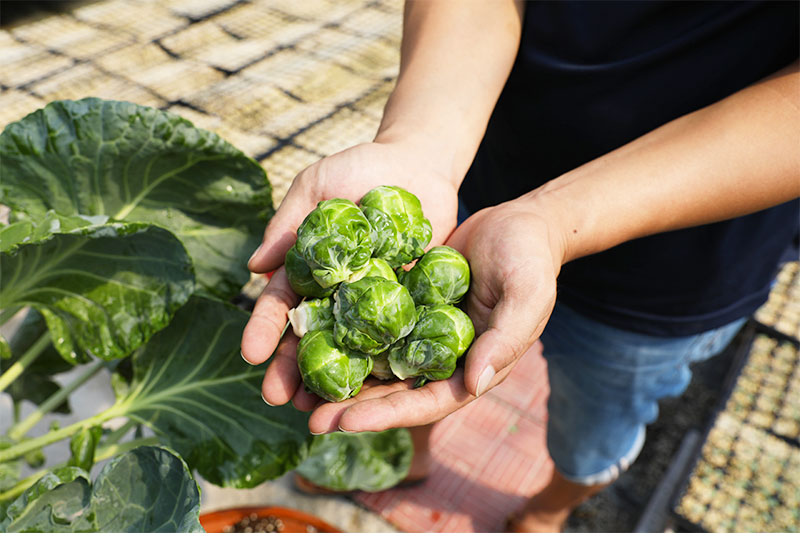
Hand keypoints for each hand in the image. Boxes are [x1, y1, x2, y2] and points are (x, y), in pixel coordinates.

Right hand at [240, 140, 458, 402]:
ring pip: (350, 348)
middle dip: (292, 369)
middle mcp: (337, 293)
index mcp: (308, 269)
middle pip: (311, 337)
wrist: (418, 163)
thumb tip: (255, 267)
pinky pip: (397, 336)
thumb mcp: (317, 186)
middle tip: (279, 399)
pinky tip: (378, 390)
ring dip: (335, 380)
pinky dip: (386, 363)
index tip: (250, 354)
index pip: (281, 305)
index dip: (264, 329)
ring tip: (321, 410)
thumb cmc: (359, 167)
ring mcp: (373, 302)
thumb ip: (288, 223)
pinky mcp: (410, 303)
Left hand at [302, 199, 566, 433]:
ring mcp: (423, 333)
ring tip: (298, 392)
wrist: (521, 222)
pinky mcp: (408, 305)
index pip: (427, 402)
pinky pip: (372, 325)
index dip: (387, 415)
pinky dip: (346, 334)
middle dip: (353, 408)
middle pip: (394, 392)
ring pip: (377, 363)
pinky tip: (311, 338)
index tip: (345, 423)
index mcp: (474, 368)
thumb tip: (474, 383)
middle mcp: (444, 358)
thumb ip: (506, 338)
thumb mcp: (527, 294)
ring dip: (342, 379)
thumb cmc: (531, 259)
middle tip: (309, 418)